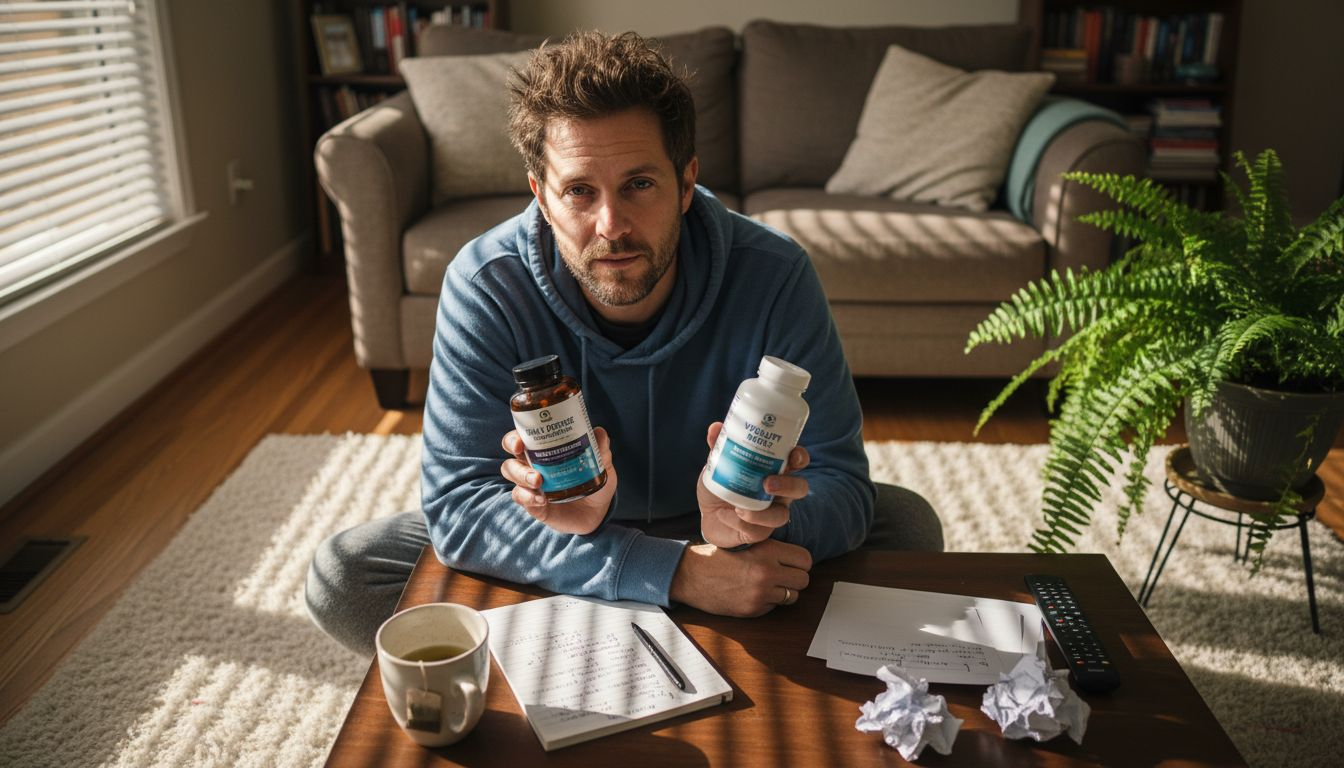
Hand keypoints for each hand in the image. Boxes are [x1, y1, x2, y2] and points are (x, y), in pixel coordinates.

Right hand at [500, 427, 616, 534]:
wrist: (597, 512)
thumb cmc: (594, 482)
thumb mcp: (601, 466)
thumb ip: (600, 450)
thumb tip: (599, 432)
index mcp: (545, 450)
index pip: (523, 437)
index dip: (516, 435)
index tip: (520, 439)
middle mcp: (533, 465)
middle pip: (511, 452)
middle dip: (512, 448)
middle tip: (521, 452)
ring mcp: (530, 485)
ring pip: (510, 472)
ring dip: (520, 474)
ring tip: (537, 481)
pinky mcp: (532, 503)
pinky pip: (520, 497)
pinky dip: (528, 497)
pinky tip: (542, 499)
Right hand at [668, 539, 811, 616]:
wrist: (690, 575)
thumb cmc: (716, 556)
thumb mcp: (746, 542)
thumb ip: (771, 548)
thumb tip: (795, 557)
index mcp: (767, 551)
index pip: (805, 559)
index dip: (800, 561)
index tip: (792, 562)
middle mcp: (767, 573)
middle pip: (803, 579)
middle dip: (795, 577)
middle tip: (783, 574)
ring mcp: (760, 594)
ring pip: (793, 596)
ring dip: (785, 591)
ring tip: (769, 584)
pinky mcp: (753, 610)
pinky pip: (774, 607)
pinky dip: (769, 602)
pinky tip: (754, 593)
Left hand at [697, 421, 809, 548]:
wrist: (708, 515)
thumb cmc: (722, 485)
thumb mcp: (719, 464)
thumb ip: (719, 447)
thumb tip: (715, 427)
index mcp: (775, 470)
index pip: (797, 461)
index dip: (800, 457)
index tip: (793, 454)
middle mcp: (779, 492)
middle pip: (800, 488)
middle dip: (788, 485)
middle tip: (767, 482)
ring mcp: (771, 513)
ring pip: (782, 516)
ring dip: (762, 513)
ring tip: (741, 508)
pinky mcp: (759, 532)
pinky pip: (755, 530)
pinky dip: (738, 521)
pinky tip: (723, 515)